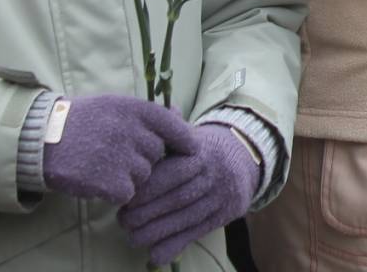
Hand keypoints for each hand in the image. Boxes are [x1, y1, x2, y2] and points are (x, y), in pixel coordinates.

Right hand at [41, 94, 196, 203]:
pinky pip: (127, 193)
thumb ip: (148, 114)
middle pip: (158, 154)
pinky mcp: (108, 182)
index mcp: (136, 109)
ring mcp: (120, 157)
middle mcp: (131, 131)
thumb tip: (181, 116)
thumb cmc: (83, 122)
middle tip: (117, 154)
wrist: (41, 139)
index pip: (176, 126)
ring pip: (144, 176)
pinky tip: (97, 180)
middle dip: (144, 158)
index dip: (185, 140)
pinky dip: (115, 192)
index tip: (191, 150)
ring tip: (103, 165)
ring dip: (129, 176)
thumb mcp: (116, 106)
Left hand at [119, 123, 259, 263]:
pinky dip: (176, 245)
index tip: (125, 201)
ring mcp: (223, 194)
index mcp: (202, 151)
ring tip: (133, 237)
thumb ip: (171, 130)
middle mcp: (216, 173)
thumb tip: (158, 111)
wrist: (244, 156)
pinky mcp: (227, 213)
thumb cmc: (202, 148)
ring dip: (156, 232)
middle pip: (178, 198)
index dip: (147, 190)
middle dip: (147, 213)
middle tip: (123, 222)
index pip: (172, 173)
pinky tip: (155, 255)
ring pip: (187, 217)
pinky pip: (199, 232)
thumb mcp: (189, 135)